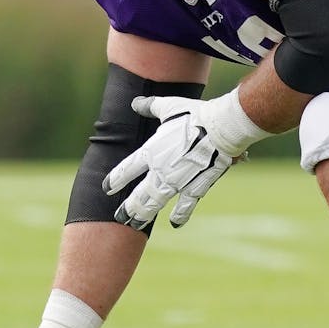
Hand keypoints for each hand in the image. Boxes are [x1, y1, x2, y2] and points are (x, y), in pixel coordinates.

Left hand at [103, 89, 268, 230]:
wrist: (221, 128)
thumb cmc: (195, 115)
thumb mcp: (169, 107)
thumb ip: (151, 107)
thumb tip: (135, 103)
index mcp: (151, 152)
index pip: (127, 170)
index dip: (116, 180)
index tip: (107, 188)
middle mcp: (160, 171)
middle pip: (139, 194)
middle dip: (128, 207)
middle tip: (119, 216)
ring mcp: (178, 181)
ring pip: (156, 203)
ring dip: (144, 214)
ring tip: (135, 224)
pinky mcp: (196, 186)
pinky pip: (186, 205)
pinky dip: (180, 215)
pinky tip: (174, 223)